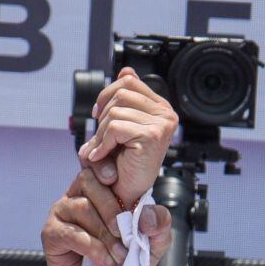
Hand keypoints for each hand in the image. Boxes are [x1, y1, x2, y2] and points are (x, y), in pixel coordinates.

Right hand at [41, 170, 172, 265]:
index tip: (116, 180)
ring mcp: (62, 212)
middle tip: (125, 235)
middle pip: (90, 183)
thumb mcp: (152, 245)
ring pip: (82, 207)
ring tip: (118, 257)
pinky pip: (70, 232)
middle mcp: (78, 195)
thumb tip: (148, 214)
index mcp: (101, 190)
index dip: (106, 166)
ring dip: (104, 234)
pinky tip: (103, 261)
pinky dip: (91, 247)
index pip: (100, 166)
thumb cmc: (124, 265)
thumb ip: (159, 225)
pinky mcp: (51, 233)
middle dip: (112, 209)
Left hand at [76, 68, 179, 209]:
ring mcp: (162, 124)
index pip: (129, 80)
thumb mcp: (120, 124)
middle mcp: (166, 114)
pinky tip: (102, 156)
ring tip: (100, 152)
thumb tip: (126, 70)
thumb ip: (123, 99)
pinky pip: (115, 127)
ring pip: (116, 110)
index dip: (107, 94)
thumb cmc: (122, 164)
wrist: (125, 195)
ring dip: (100, 134)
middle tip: (99, 141)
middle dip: (102, 117)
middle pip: (121, 93)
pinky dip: (102, 143)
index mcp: (160, 107)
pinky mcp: (152, 136)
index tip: (98, 115)